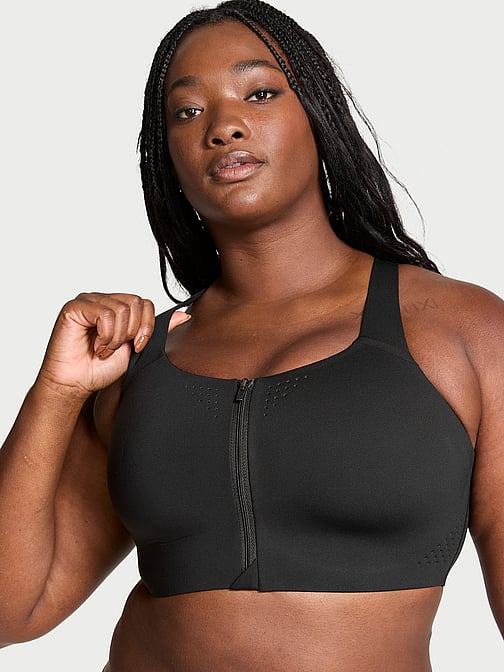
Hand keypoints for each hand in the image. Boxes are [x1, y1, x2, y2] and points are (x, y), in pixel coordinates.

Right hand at [38, 293, 155, 397]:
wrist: (76, 385)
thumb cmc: (100, 369)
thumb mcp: (136, 349)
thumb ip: (156, 331)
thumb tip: (183, 316)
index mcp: (117, 307)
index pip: (145, 303)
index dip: (146, 327)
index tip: (136, 347)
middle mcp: (103, 300)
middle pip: (135, 303)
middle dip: (130, 333)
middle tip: (113, 349)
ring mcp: (88, 301)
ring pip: (121, 310)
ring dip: (115, 338)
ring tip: (102, 349)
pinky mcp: (74, 307)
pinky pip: (104, 314)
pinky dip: (104, 335)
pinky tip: (94, 346)